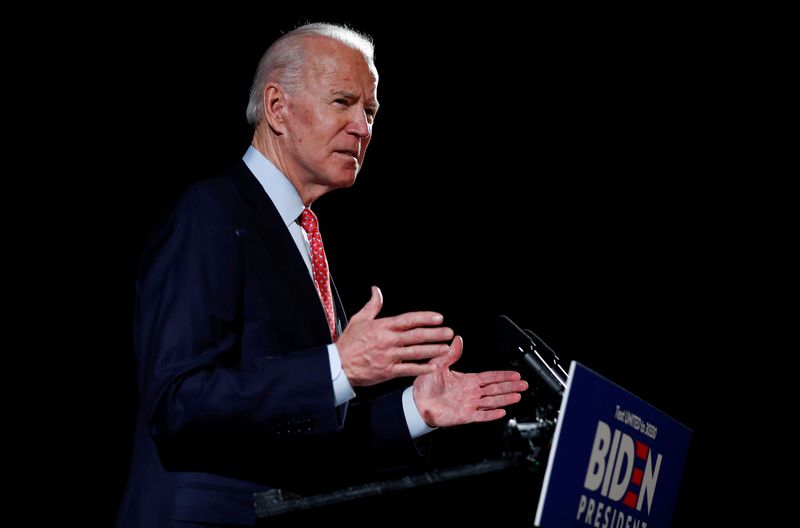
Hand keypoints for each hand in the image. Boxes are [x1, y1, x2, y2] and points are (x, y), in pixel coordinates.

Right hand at [337, 287, 452, 386]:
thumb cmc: (348, 343)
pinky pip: (408, 369)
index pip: (408, 319)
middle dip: (435, 333)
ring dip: (433, 350)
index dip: (425, 318)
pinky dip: (422, 368)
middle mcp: (387, 340)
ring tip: (445, 347)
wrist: (338, 365)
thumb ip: (372, 305)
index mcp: (382, 326)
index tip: (438, 318)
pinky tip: (433, 366)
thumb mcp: (359, 319)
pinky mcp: (387, 371)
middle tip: (448, 332)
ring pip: (415, 352)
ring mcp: (389, 356)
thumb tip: (376, 290)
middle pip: (416, 335)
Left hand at [412, 336, 526, 427]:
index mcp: (468, 380)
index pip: (490, 377)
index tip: (516, 375)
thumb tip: (457, 339)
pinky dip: (491, 414)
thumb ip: (451, 354)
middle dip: (510, 386)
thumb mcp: (438, 365)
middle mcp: (471, 392)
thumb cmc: (425, 385)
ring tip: (517, 396)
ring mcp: (470, 404)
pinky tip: (502, 411)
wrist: (416, 402)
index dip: (503, 375)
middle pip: (496, 389)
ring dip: (505, 399)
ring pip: (492, 401)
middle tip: (524, 385)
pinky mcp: (465, 415)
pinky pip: (481, 415)